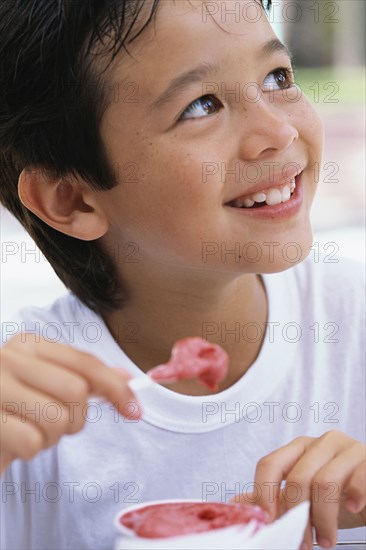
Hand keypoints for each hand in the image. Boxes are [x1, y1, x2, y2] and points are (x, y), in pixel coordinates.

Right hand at [0, 333, 140, 473]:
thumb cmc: (16, 410)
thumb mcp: (49, 387)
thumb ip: (85, 378)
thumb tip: (126, 377)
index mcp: (28, 345)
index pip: (85, 363)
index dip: (116, 388)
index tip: (135, 411)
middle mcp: (8, 358)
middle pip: (76, 390)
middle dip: (76, 418)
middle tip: (58, 425)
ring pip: (57, 418)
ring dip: (52, 437)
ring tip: (31, 431)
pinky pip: (32, 442)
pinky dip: (31, 450)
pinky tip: (14, 443)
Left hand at [232, 432, 364, 548]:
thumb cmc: (341, 491)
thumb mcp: (306, 494)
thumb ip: (274, 496)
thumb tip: (235, 503)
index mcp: (300, 448)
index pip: (269, 464)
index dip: (264, 495)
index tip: (268, 523)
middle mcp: (322, 443)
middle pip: (296, 478)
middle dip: (296, 517)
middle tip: (302, 544)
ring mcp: (348, 449)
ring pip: (325, 483)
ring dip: (323, 520)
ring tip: (326, 540)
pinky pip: (357, 480)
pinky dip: (353, 499)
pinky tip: (352, 509)